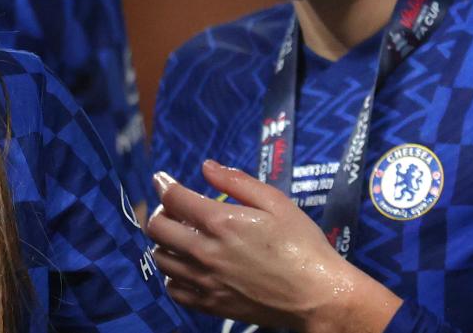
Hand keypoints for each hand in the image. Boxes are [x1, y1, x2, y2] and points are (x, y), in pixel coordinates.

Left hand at [145, 161, 402, 332]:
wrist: (315, 295)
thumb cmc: (303, 245)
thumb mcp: (278, 203)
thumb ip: (238, 182)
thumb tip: (207, 167)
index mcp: (222, 222)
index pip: (175, 198)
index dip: (164, 184)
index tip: (162, 179)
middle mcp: (204, 251)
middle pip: (157, 228)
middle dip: (160, 211)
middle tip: (174, 208)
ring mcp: (203, 281)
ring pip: (159, 259)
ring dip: (165, 242)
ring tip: (182, 237)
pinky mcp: (207, 304)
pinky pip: (172, 288)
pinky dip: (172, 273)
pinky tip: (188, 266)